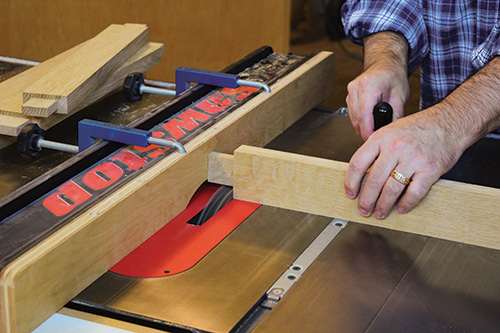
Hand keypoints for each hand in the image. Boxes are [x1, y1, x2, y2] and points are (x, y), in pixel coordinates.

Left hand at [344, 107, 466, 218]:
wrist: (450, 122)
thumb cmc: (419, 128)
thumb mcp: (390, 131)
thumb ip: (376, 149)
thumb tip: (362, 173)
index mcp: (381, 138)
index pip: (358, 163)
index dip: (351, 182)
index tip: (350, 193)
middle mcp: (395, 147)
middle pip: (373, 180)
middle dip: (366, 199)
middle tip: (363, 209)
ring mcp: (413, 159)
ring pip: (391, 189)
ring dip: (383, 205)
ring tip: (379, 212)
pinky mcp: (430, 169)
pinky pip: (414, 192)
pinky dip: (406, 203)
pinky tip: (401, 207)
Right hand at [346, 31, 409, 139]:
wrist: (385, 63)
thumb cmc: (393, 76)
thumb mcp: (400, 96)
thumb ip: (396, 114)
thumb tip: (390, 131)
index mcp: (368, 86)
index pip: (363, 116)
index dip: (367, 131)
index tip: (373, 139)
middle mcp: (355, 88)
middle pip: (356, 119)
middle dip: (365, 130)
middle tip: (377, 135)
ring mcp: (350, 91)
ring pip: (352, 118)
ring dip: (362, 126)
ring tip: (375, 126)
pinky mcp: (349, 95)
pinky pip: (352, 113)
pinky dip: (359, 119)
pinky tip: (369, 119)